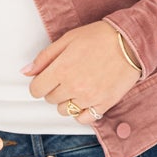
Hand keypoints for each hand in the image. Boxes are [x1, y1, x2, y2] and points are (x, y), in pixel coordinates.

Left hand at [23, 20, 140, 119]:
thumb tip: (26, 71)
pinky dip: (82, 113)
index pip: (36, 90)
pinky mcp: (104, 104)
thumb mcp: (67, 39)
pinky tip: (86, 100)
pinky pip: (84, 119)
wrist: (130, 42)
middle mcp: (74, 86)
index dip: (39, 84)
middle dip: (54, 90)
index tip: (45, 80)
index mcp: (62, 69)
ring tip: (77, 87)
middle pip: (51, 100)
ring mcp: (89, 97)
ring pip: (65, 111)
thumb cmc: (100, 37)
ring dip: (67, 101)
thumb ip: (44, 57)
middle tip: (66, 77)